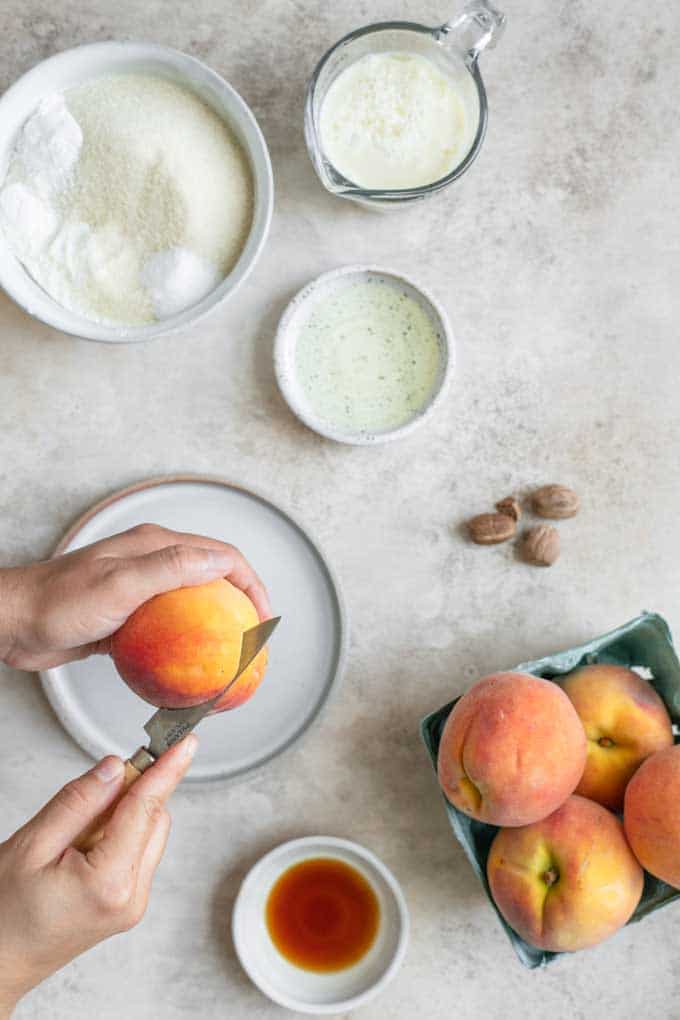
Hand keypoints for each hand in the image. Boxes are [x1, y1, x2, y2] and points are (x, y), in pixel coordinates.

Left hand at [0, 523, 271, 669]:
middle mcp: (152, 561)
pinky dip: (186, 644)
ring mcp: (140, 589)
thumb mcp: (119, 584)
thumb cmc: (58, 601)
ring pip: (192, 604)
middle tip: (255, 639)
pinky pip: (168, 628)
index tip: (263, 617)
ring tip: (231, 654)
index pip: (220, 556)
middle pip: (212, 577)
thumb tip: (220, 564)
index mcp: (156, 545)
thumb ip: (170, 569)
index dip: (251, 582)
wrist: (12, 622)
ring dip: (215, 624)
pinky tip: (190, 667)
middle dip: (241, 602)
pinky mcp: (127, 616)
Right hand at [0, 736, 196, 1018]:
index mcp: (109, 882)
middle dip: (134, 792)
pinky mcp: (128, 905)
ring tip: (76, 830)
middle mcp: (132, 896)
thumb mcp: (32, 846)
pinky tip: (83, 846)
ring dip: (125, 814)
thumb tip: (115, 767)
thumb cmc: (4, 914)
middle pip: (155, 819)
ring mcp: (133, 904)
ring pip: (149, 834)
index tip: (186, 742)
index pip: (147, 809)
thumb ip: (78, 802)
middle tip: (97, 785)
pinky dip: (119, 835)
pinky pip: (137, 852)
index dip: (167, 769)